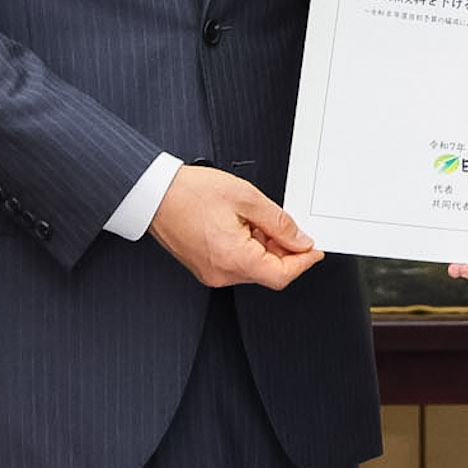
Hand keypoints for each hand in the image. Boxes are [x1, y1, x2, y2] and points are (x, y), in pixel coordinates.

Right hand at [150, 164, 324, 290]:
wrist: (154, 194)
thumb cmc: (190, 193)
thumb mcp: (246, 198)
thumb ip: (279, 222)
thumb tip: (300, 240)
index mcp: (233, 258)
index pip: (282, 275)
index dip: (304, 263)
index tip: (314, 250)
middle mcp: (222, 273)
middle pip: (269, 272)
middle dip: (283, 249)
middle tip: (281, 222)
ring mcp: (212, 273)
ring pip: (254, 267)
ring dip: (264, 246)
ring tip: (253, 217)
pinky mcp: (206, 267)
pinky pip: (238, 263)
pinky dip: (249, 247)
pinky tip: (243, 224)